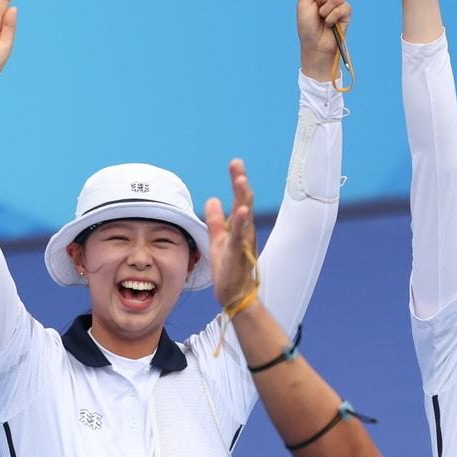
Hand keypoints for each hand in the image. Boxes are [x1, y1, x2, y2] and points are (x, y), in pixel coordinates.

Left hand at [205, 160, 259, 309]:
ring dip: (243, 198)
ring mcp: (243, 242)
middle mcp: (244, 232)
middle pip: (244, 202)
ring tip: (241, 180)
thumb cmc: (229, 267)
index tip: (235, 162)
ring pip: (244, 217)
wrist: (235, 293)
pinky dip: (242, 223)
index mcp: (239, 227)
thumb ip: (216, 220)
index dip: (237, 181)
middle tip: (237, 163)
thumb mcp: (218, 239)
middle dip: (241, 183)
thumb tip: (212, 199)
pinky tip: (242, 210)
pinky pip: (240, 237)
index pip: (239, 199)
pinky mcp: (238, 254)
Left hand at [298, 0, 352, 81]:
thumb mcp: (304, 4)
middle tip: (317, 5)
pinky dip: (333, 16)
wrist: (317, 46)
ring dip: (326, 9)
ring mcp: (338, 4)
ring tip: (323, 19)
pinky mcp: (346, 13)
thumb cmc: (307, 27)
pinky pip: (342, 7)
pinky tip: (330, 24)